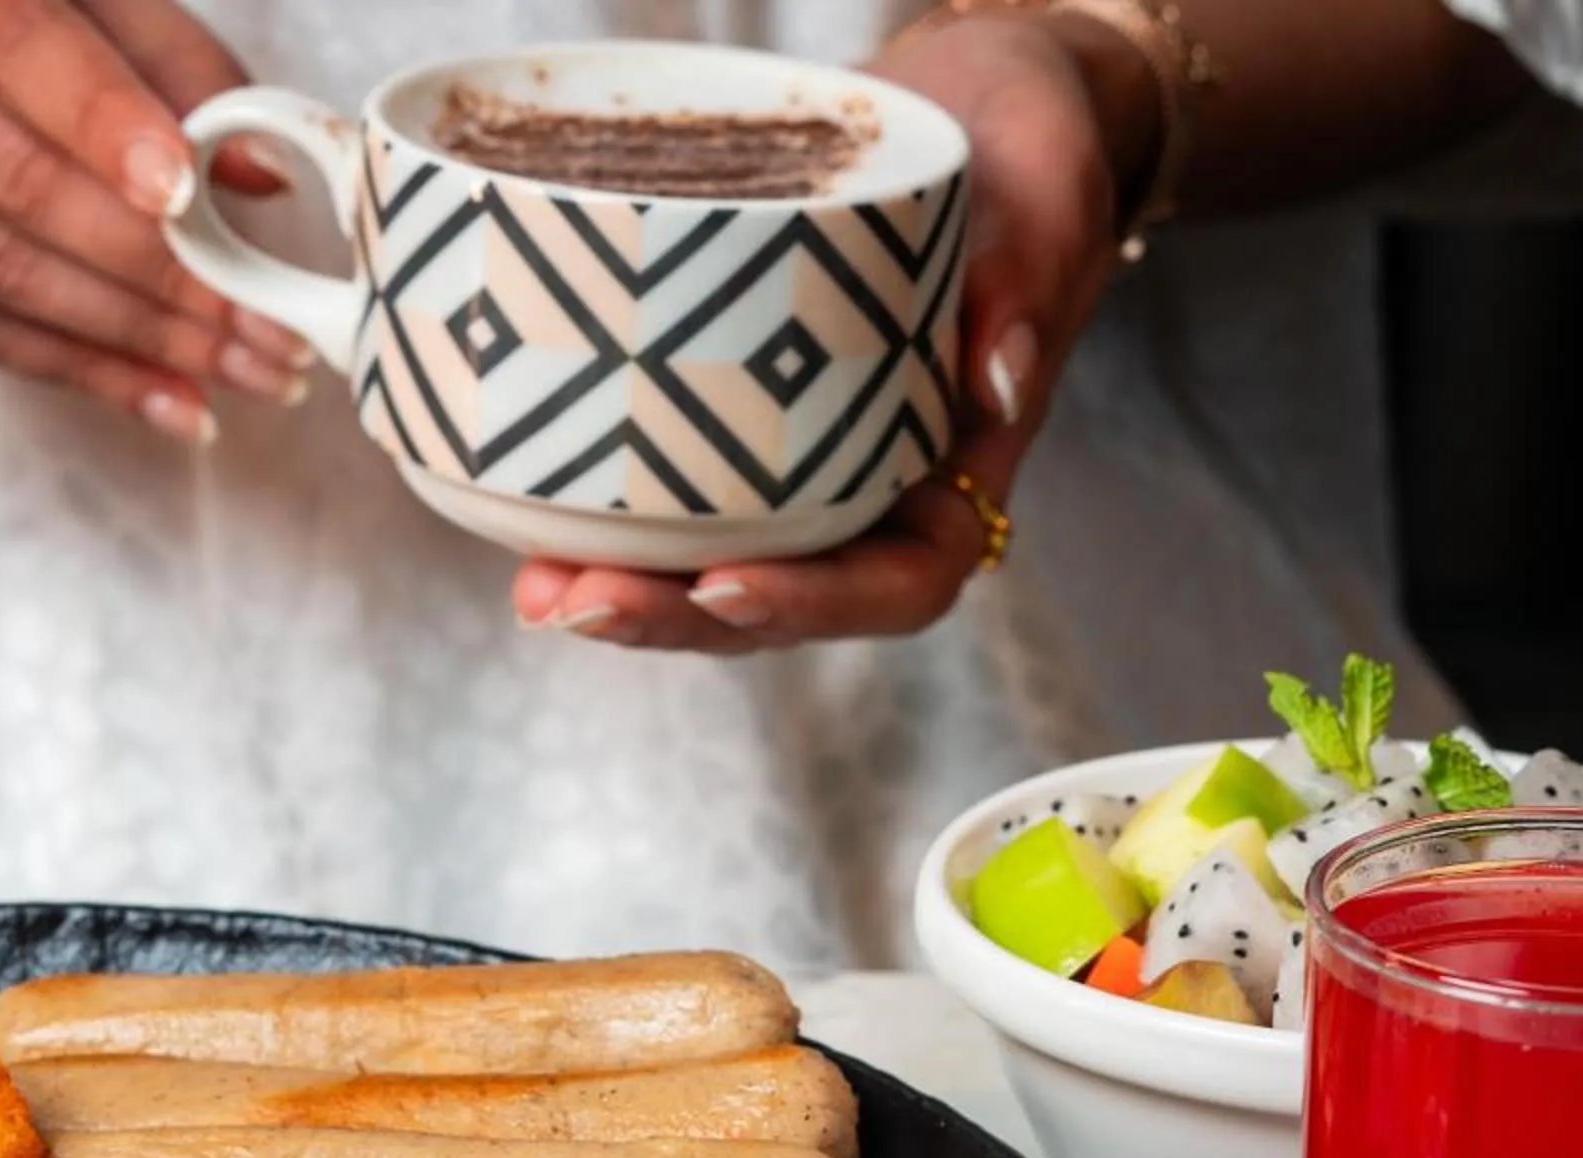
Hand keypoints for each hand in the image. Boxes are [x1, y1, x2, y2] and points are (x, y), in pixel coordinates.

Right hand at [0, 0, 313, 439]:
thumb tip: (253, 174)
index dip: (106, 123)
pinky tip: (154, 394)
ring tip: (234, 374)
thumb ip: (153, 57)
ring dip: (127, 336)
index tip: (195, 197)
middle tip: (266, 331)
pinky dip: (63, 367)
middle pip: (10, 179)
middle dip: (158, 269)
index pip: (14, 43)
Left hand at [510, 15, 1136, 652]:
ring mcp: (807, 467)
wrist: (974, 112)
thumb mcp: (1047, 192)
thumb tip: (991, 384)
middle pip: (783, 600)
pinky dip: (610, 522)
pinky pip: (681, 499)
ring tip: (541, 588)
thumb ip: (1028, 282)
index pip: (902, 582)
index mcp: (963, 469)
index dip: (814, 602)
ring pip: (717, 570)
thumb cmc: (1024, 150)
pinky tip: (534, 529)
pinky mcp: (743, 424)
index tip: (726, 586)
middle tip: (581, 601)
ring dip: (629, 592)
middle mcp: (880, 491)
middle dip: (679, 619)